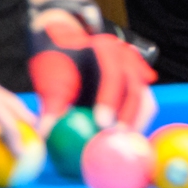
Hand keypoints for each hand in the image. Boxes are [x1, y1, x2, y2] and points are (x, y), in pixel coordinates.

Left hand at [29, 5, 155, 132]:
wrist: (66, 42)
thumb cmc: (56, 61)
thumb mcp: (49, 77)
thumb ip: (51, 103)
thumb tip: (44, 132)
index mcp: (104, 49)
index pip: (112, 75)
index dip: (110, 101)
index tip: (102, 126)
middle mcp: (126, 56)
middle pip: (136, 88)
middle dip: (130, 117)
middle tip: (116, 140)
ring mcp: (134, 69)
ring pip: (144, 97)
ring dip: (136, 122)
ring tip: (122, 145)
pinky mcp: (135, 83)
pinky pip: (142, 103)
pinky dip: (135, 121)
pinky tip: (124, 139)